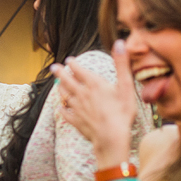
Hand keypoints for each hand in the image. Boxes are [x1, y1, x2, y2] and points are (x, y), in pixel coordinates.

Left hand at [50, 40, 136, 166]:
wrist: (111, 137)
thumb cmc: (121, 112)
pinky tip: (61, 108)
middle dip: (60, 73)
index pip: (79, 70)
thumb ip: (121, 64)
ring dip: (60, 89)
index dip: (73, 64)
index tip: (69, 60)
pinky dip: (63, 109)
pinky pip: (66, 114)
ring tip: (57, 85)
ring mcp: (77, 108)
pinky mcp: (76, 121)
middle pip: (67, 81)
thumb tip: (120, 43)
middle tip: (53, 68)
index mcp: (93, 84)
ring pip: (64, 96)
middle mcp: (82, 94)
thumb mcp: (126, 86)